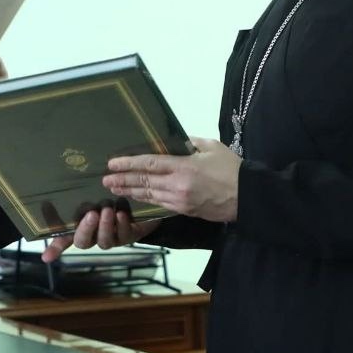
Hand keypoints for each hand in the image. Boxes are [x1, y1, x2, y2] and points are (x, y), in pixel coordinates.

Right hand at [41, 210, 160, 262]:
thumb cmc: (110, 199)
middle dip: (86, 229)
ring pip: (104, 241)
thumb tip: (50, 203)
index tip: (45, 256)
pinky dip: (122, 224)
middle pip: (83, 242)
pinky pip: (124, 235)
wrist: (140, 201)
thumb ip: (75, 202)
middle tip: (91, 214)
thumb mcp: (91, 198)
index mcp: (82, 228)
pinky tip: (121, 213)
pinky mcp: (130, 236)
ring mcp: (112, 238)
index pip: (63, 240)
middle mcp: (94, 236)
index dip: (55, 248)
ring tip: (107, 210)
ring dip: (105, 226)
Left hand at [103, 138, 241, 221]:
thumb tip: (172, 141)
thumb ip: (189, 143)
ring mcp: (180, 201)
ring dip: (129, 192)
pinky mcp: (184, 211)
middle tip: (105, 179)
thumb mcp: (211, 146)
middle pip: (144, 182)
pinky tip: (135, 197)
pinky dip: (145, 200)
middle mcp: (178, 185)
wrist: (248, 197)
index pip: (150, 164)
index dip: (128, 163)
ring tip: (113, 188)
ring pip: (149, 195)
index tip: (113, 163)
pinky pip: (160, 204)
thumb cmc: (232, 169)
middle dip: (122, 180)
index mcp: (184, 167)